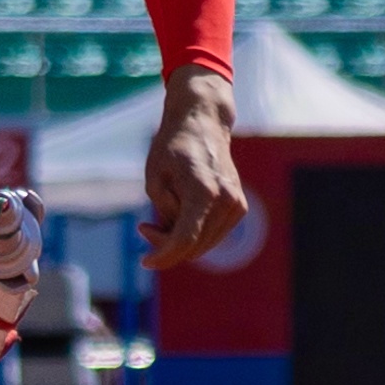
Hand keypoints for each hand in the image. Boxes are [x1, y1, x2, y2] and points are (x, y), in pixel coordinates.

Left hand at [135, 69, 246, 272]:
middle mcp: (226, 201)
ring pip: (204, 244)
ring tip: (157, 220)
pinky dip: (194, 233)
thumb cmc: (173, 146)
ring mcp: (237, 205)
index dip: (163, 257)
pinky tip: (177, 216)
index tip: (145, 262)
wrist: (203, 122)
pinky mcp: (239, 207)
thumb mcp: (155, 178)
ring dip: (179, 241)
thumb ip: (164, 213)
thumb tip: (174, 239)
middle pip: (194, 246)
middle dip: (167, 246)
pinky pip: (212, 234)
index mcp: (204, 192)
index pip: (184, 240)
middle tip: (145, 228)